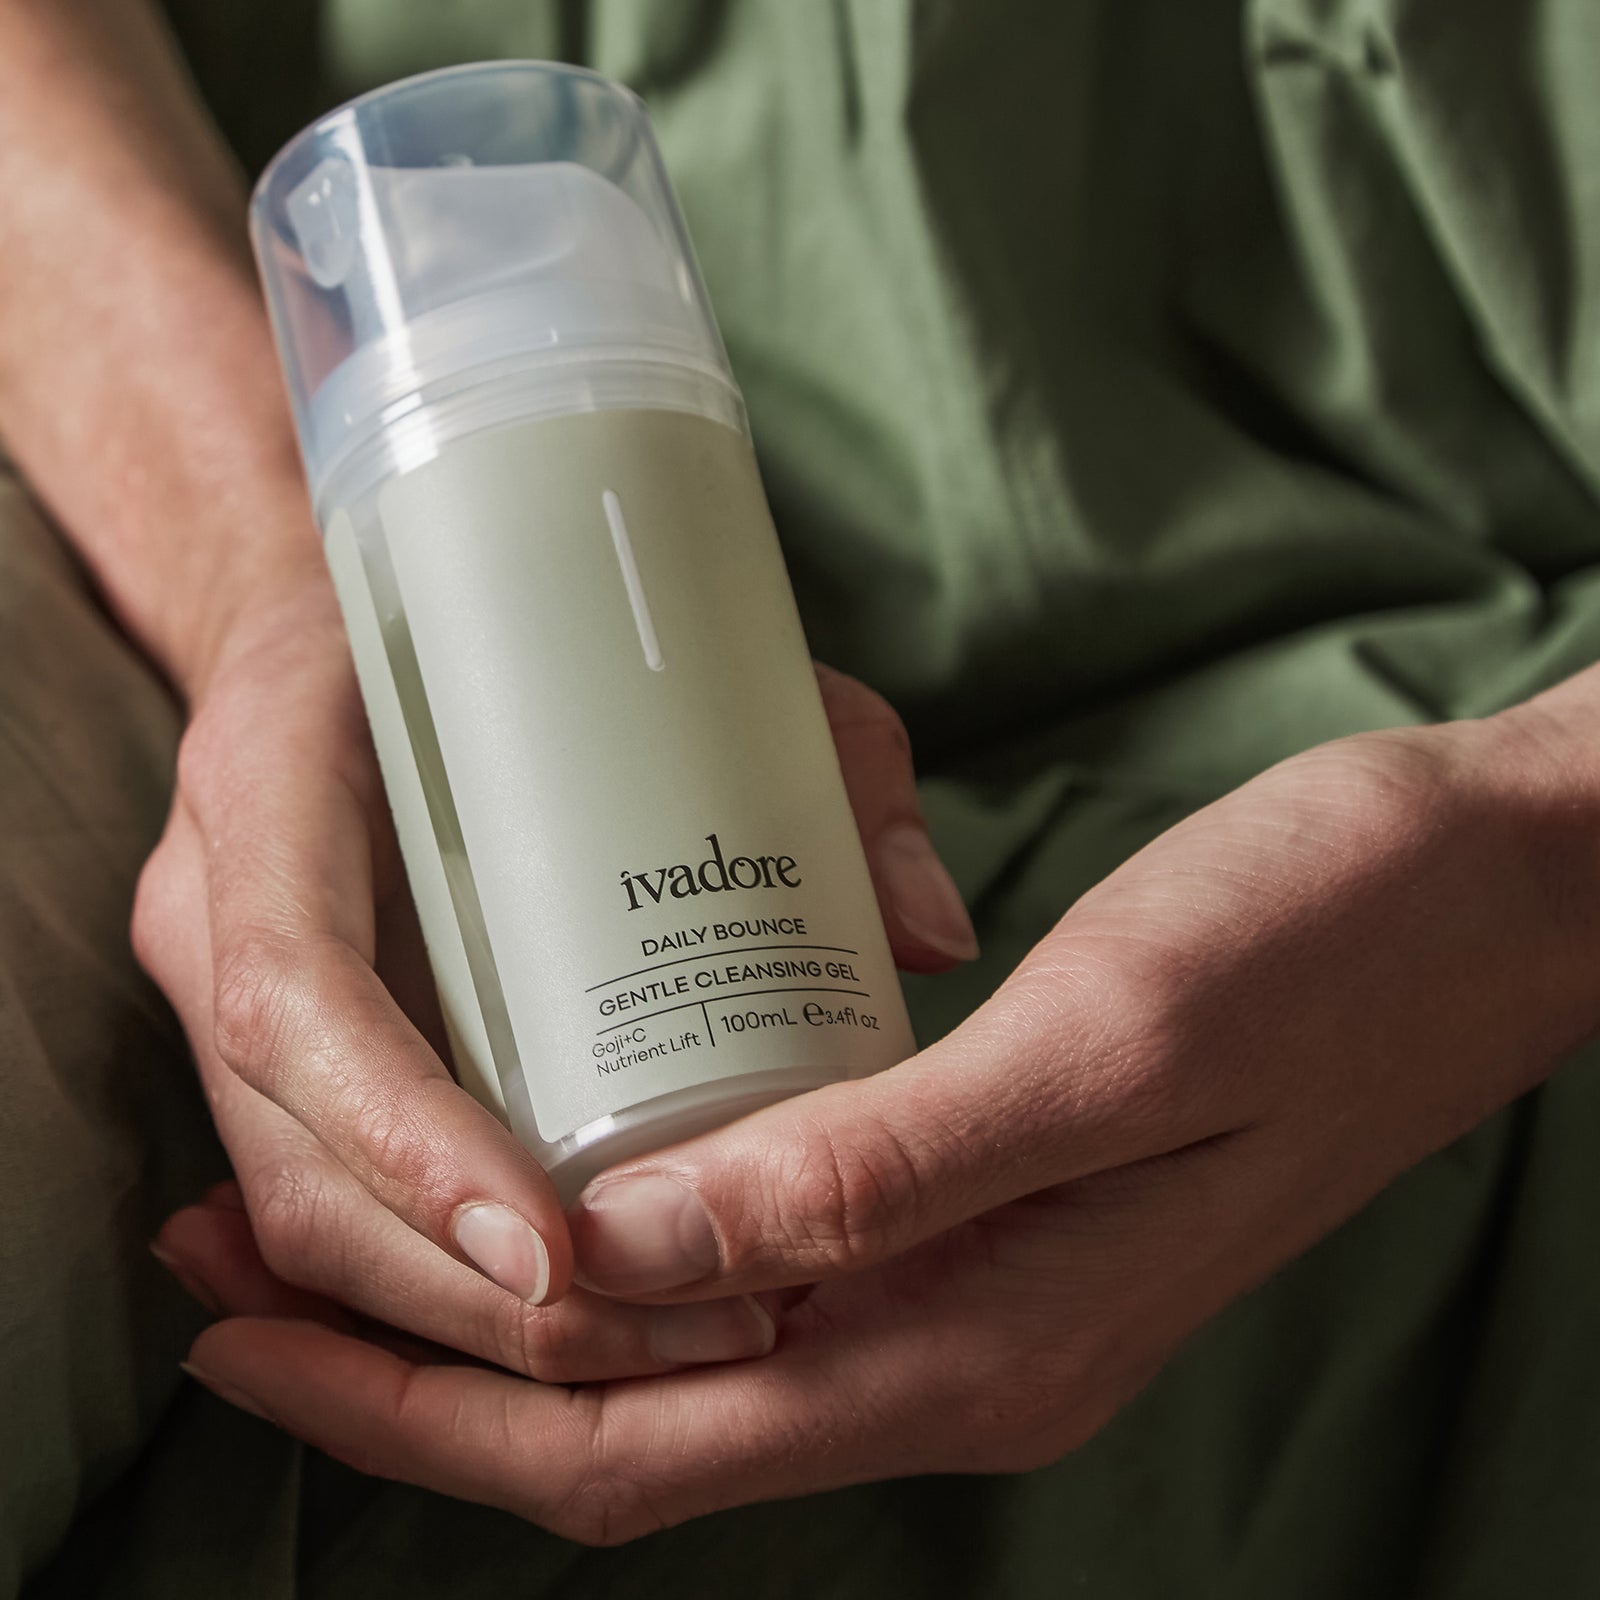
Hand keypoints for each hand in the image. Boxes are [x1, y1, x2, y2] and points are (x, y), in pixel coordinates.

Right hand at [138, 568, 976, 1383]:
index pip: (293, 991)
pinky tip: (578, 1332)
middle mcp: (225, 905)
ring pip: (307, 1217)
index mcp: (279, 779)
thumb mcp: (677, 655)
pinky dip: (436, 1290)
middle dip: (474, 1294)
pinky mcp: (281, 1056)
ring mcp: (233, 989)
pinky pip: (329, 1203)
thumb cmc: (520, 627)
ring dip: (469, 1324)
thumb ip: (821, 763)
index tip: (552, 1243)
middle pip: (299, 1162)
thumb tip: (930, 935)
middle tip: (693, 1330)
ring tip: (678, 1343)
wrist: (357, 621)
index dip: (403, 1136)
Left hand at [174, 706, 1599, 1540]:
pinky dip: (619, 1238)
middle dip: (409, 1369)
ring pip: (676, 1349)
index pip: (639, 1438)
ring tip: (327, 1216)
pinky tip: (546, 1157)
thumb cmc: (1325, 947)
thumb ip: (883, 1167)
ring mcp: (971, 1283)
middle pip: (624, 1418)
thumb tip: (633, 1256)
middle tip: (224, 1256)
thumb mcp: (1115, 1038)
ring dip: (497, 1303)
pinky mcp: (977, 1200)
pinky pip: (755, 1265)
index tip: (243, 1302)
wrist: (1482, 904)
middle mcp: (960, 1344)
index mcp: (981, 1340)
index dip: (422, 1398)